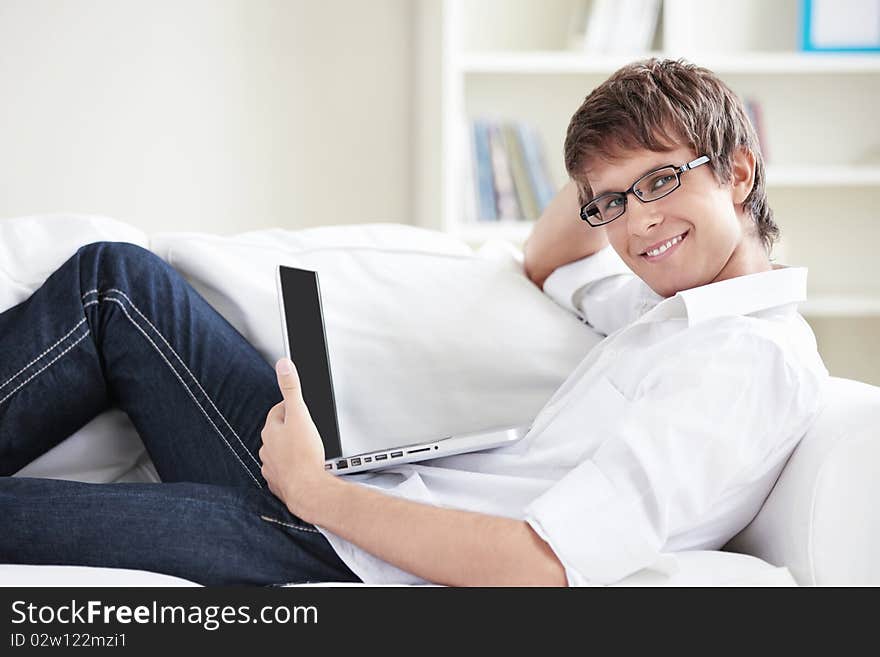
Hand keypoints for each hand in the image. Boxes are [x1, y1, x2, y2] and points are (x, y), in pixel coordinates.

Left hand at [258, 357, 328, 517]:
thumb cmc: (305, 455)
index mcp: (271, 430)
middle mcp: (266, 448)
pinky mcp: (278, 482)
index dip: (290, 408)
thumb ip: (292, 388)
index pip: (278, 411)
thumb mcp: (301, 415)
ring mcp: (271, 466)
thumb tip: (283, 364)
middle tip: (307, 430)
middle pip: (278, 432)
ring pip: (279, 452)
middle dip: (290, 429)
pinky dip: (290, 468)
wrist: (307, 490)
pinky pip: (282, 471)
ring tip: (306, 450)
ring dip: (290, 449)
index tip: (300, 410)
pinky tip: (302, 468)